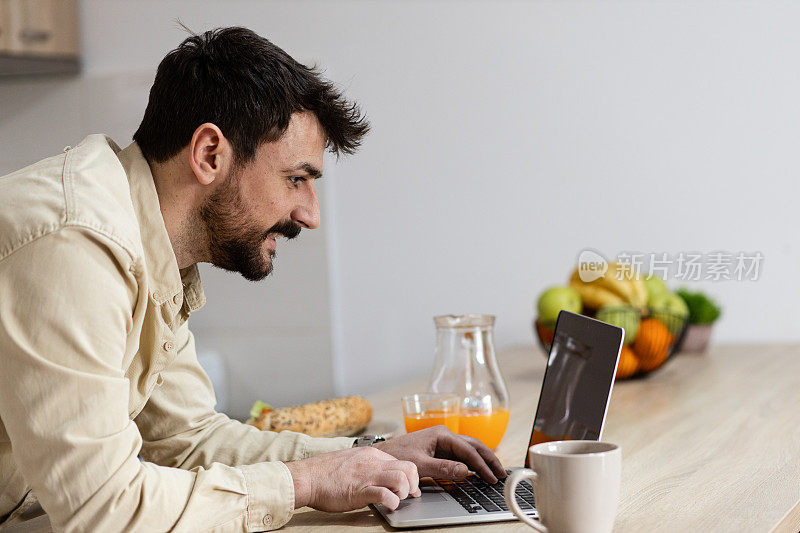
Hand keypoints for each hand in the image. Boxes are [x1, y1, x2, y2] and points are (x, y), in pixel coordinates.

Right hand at [285, 446, 419, 511]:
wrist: (306, 477)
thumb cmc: (325, 473)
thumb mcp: (351, 461)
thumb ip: (367, 466)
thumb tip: (380, 476)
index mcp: (371, 454)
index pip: (401, 461)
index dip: (409, 477)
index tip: (410, 488)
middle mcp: (372, 462)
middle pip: (408, 467)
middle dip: (412, 483)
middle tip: (407, 495)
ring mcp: (367, 475)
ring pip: (401, 478)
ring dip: (404, 492)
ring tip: (396, 499)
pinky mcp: (360, 491)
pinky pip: (386, 495)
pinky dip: (392, 503)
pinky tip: (388, 506)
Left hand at [373, 426, 506, 482]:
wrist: (384, 455)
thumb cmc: (398, 456)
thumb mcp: (420, 464)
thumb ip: (443, 468)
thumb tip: (465, 471)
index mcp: (441, 434)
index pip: (468, 449)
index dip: (481, 464)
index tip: (491, 476)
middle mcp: (445, 435)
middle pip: (474, 445)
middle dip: (489, 459)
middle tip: (501, 473)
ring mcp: (444, 442)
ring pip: (470, 449)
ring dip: (483, 460)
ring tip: (496, 472)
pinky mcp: (441, 449)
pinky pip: (462, 455)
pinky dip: (473, 462)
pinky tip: (480, 471)